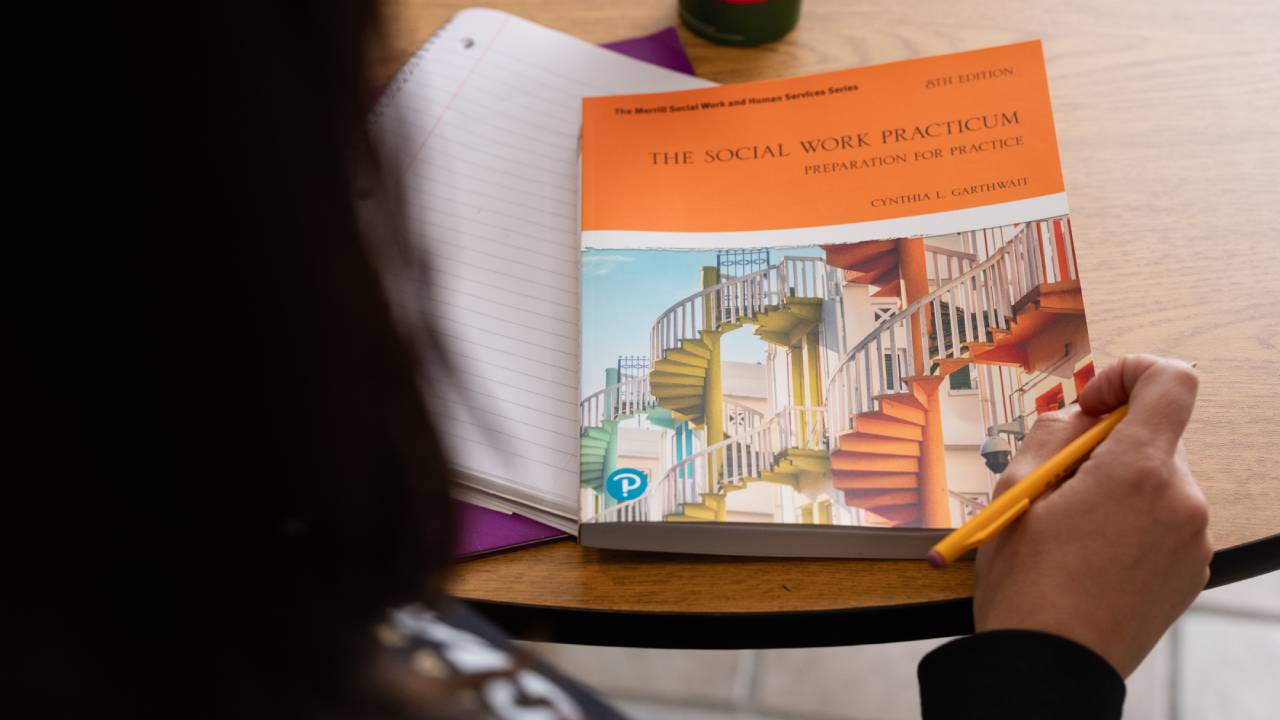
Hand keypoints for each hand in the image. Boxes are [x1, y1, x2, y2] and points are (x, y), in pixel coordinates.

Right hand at [972, 355, 1210, 676]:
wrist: (1049, 667)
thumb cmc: (1027, 586)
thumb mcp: (1016, 492)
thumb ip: (1050, 435)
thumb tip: (1074, 416)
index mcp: (1138, 471)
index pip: (1171, 381)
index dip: (1129, 374)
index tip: (1091, 402)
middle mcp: (1182, 500)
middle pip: (1157, 435)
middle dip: (1107, 443)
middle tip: (1056, 478)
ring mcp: (1193, 540)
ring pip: (1158, 479)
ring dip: (1118, 484)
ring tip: (1068, 525)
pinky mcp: (1191, 570)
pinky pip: (1165, 520)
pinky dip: (1132, 520)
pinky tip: (1090, 553)